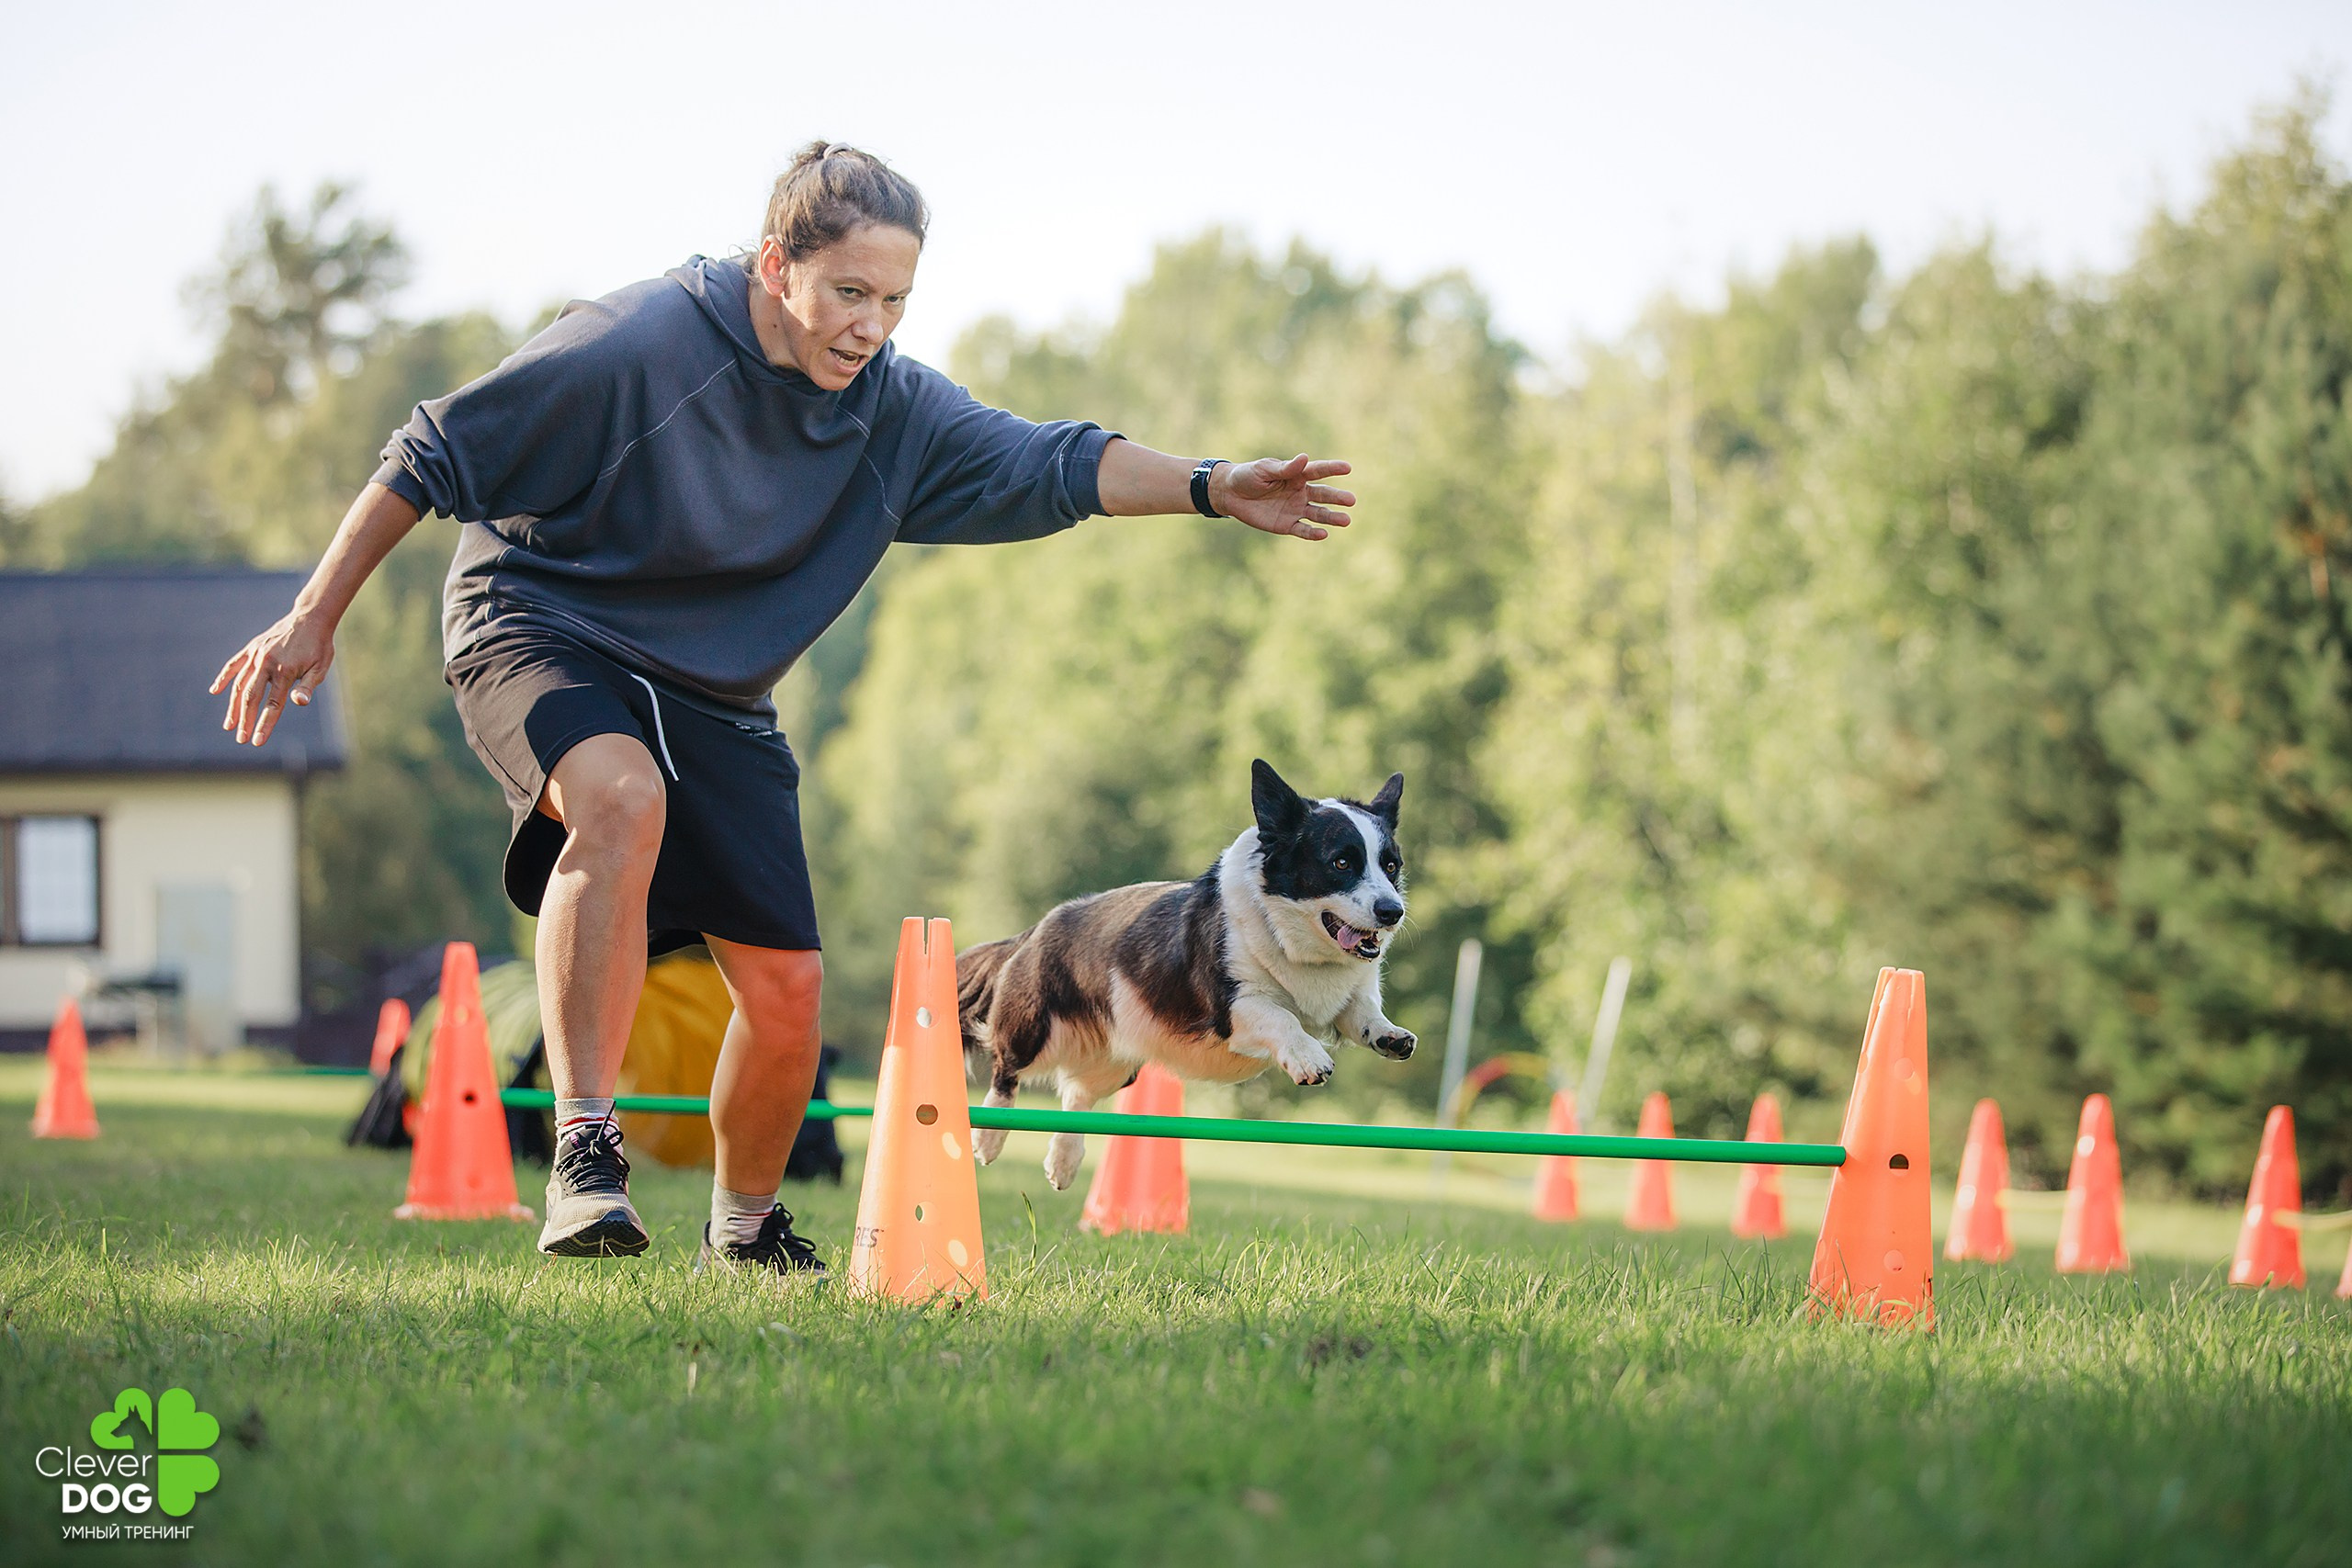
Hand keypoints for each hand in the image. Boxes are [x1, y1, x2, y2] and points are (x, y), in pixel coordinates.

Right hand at [211, 609, 335, 745]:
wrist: (310, 618)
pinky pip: (234, 665)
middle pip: (251, 697)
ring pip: (239, 684)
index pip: (272, 705)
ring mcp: (256, 655)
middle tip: (241, 739)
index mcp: (285, 671)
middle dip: (244, 720)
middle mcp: (266, 663)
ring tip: (229, 725)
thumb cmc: (319, 647)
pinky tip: (215, 691)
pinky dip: (224, 678)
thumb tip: (300, 703)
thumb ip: (308, 686)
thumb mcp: (320, 668)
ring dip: (233, 706)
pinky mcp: (252, 648)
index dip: (264, 724)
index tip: (257, 742)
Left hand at [1210, 454, 1354, 540]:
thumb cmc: (1248, 476)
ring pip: (1318, 514)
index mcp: (1296, 474)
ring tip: (1346, 520)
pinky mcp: (1286, 524)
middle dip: (1337, 498)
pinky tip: (1324, 534)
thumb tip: (1304, 458)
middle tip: (1351, 500)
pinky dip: (1312, 533)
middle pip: (1323, 495)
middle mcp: (1300, 492)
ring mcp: (1295, 509)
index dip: (1332, 469)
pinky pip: (1302, 529)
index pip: (1318, 471)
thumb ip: (1285, 469)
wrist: (1230, 494)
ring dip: (1332, 517)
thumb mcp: (1264, 470)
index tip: (1347, 468)